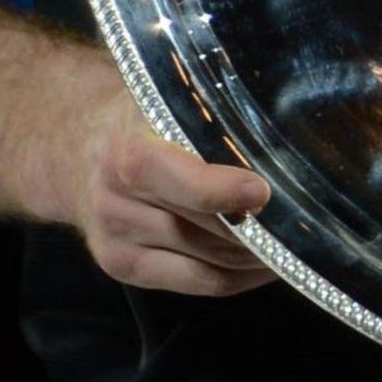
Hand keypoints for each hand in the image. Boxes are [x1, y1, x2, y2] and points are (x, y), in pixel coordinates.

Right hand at [43, 53, 276, 295]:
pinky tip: (268, 266)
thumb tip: (283, 114)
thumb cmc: (139, 117)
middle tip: (309, 220)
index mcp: (132, 154)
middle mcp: (119, 202)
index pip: (187, 186)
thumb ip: (208, 111)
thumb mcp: (164, 98)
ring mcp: (118, 240)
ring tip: (298, 243)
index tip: (265, 192)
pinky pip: (200, 283)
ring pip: (211, 261)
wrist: (73, 150)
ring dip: (258, 258)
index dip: (229, 193)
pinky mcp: (123, 268)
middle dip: (264, 229)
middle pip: (209, 229)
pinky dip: (240, 278)